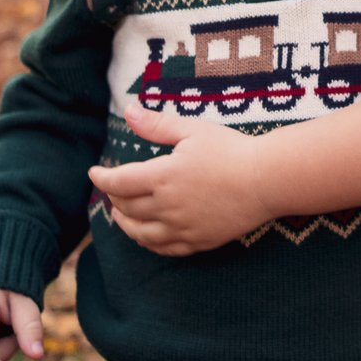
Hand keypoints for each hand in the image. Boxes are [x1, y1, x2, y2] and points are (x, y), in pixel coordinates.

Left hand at [87, 107, 276, 254]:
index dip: (101, 178)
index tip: (94, 172)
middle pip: (127, 208)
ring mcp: (182, 228)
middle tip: (111, 189)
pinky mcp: (198, 241)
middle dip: (114, 198)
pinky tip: (147, 235)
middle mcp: (167, 207)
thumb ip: (157, 125)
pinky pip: (164, 248)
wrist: (267, 180)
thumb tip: (128, 111)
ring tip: (120, 216)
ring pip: (141, 234)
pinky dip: (148, 243)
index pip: (118, 183)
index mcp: (162, 176)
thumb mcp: (192, 130)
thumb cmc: (231, 150)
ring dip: (125, 224)